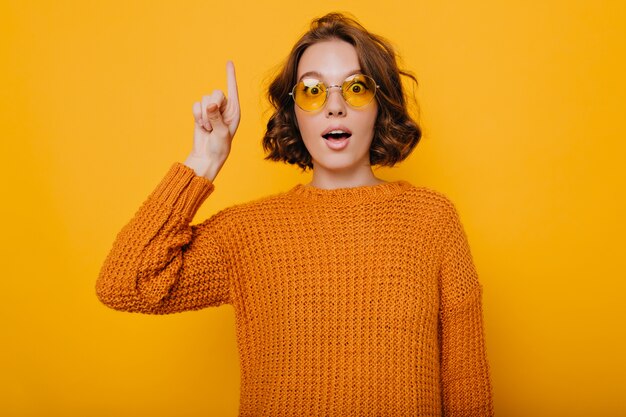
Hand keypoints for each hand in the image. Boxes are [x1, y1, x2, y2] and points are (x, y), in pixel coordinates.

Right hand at [185, 61, 239, 179]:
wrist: (207, 156)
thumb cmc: (219, 147)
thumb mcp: (221, 133)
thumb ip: (216, 117)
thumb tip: (209, 104)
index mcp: (234, 110)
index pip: (233, 89)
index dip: (230, 76)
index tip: (229, 62)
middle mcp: (224, 108)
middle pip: (215, 93)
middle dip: (212, 107)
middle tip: (212, 124)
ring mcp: (211, 110)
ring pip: (204, 99)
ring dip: (203, 116)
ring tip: (208, 129)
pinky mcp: (200, 113)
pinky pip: (195, 105)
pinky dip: (196, 116)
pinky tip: (202, 127)